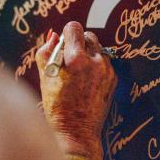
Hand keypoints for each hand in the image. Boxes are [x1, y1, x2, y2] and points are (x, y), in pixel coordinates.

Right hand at [35, 22, 116, 159]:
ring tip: (77, 72)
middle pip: (88, 35)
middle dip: (77, 43)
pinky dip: (95, 66)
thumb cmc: (57, 106)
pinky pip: (104, 62)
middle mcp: (95, 61)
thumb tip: (53, 35)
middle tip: (68, 59)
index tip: (62, 44)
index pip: (74, 27)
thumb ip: (46, 51)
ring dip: (87, 54)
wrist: (77, 132)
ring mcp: (107, 70)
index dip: (66, 34)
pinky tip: (86, 82)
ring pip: (97, 48)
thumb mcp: (45, 77)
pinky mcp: (114, 79)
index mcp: (76, 59)